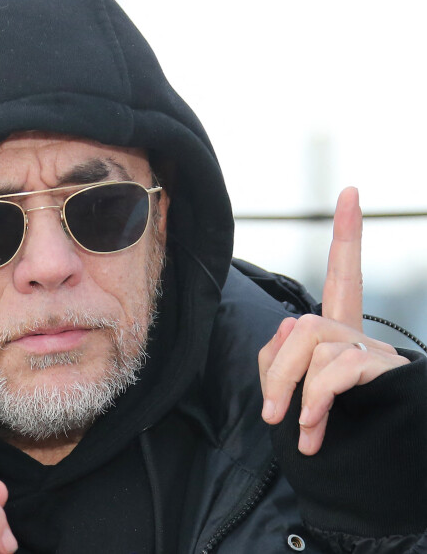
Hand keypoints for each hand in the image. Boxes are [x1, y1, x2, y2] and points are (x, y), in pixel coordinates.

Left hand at [258, 187, 408, 454]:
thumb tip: (289, 327)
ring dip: (295, 390)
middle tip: (270, 412)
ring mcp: (376, 353)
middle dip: (279, 369)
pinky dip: (317, 399)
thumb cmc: (333, 425)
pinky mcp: (386, 372)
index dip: (347, 236)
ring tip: (299, 429)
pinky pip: (338, 369)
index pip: (343, 276)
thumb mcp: (296, 389)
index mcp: (340, 334)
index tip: (350, 192)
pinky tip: (312, 428)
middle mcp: (361, 335)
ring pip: (317, 344)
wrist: (377, 463)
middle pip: (306, 325)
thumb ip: (282, 355)